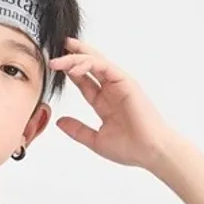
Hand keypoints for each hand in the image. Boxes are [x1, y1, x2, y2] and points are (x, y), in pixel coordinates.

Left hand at [49, 37, 176, 170]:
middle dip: (73, 56)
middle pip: (89, 66)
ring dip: (76, 58)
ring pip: (95, 62)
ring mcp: (119, 84)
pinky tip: (74, 69)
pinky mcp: (126, 81)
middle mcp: (112, 89)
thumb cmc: (129, 148)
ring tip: (58, 61)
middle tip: (56, 52)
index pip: (84, 81)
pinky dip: (89, 64)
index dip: (70, 72)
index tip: (54, 67)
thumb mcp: (95, 139)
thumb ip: (78, 130)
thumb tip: (59, 122)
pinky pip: (104, 66)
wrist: (149, 152)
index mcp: (104, 101)